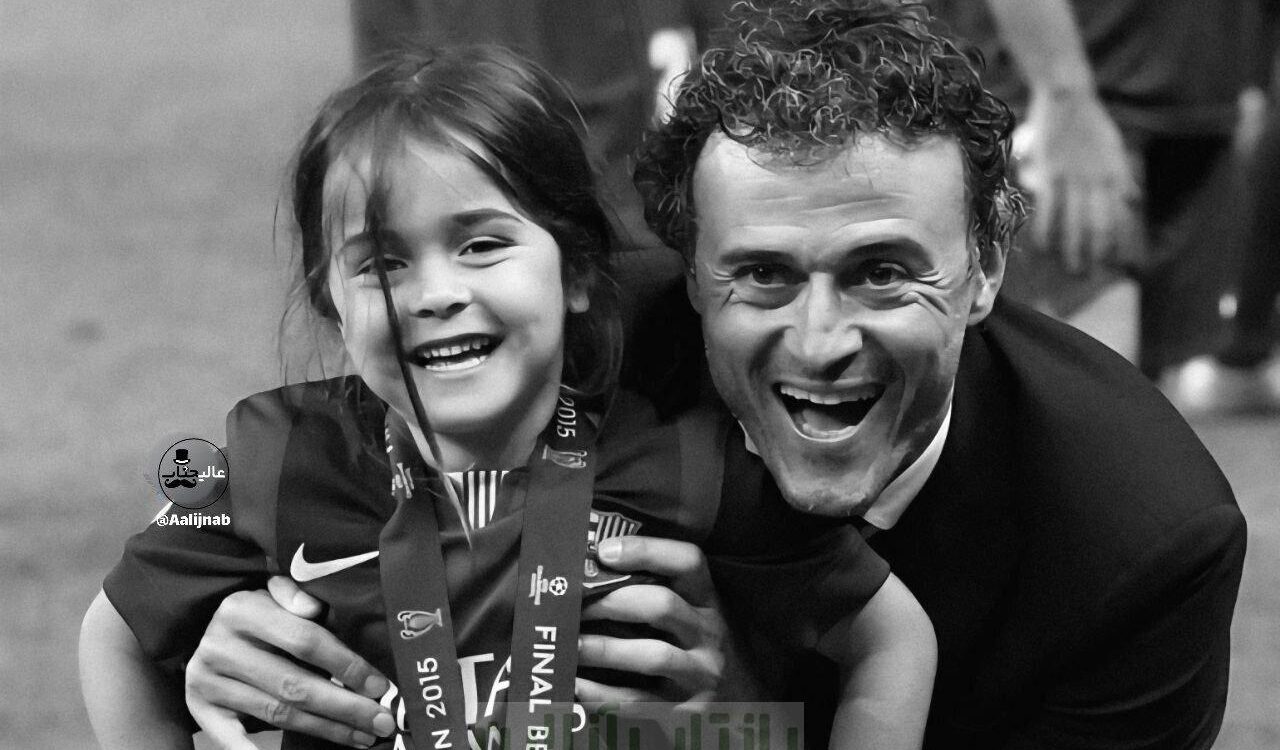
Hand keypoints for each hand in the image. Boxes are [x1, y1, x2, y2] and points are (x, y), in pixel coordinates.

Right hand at [185, 577, 396, 748]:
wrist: (210, 633)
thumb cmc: (260, 615)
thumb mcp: (275, 594)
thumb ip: (296, 596)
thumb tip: (314, 606)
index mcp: (242, 609)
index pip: (305, 641)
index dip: (346, 665)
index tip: (379, 686)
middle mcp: (220, 646)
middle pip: (294, 685)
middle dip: (344, 707)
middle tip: (380, 721)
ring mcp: (206, 681)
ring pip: (277, 714)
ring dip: (325, 729)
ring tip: (362, 736)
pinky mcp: (200, 708)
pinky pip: (231, 738)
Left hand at [575, 536, 726, 708]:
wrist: (743, 702)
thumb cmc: (701, 646)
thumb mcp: (695, 611)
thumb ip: (660, 588)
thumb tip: (595, 563)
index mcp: (708, 600)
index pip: (688, 561)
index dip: (646, 551)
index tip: (604, 551)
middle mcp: (710, 633)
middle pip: (662, 606)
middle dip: (612, 602)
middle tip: (575, 604)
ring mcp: (701, 674)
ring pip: (652, 656)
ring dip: (604, 650)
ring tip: (571, 646)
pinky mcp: (688, 712)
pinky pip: (640, 701)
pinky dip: (603, 694)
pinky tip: (577, 686)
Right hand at [1014, 89, 1146, 272]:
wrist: (1069, 96)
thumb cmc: (1090, 122)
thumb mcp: (1116, 147)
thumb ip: (1122, 175)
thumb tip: (1133, 198)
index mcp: (1117, 174)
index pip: (1122, 216)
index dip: (1120, 242)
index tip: (1117, 263)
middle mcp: (1099, 180)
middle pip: (1099, 225)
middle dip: (1095, 254)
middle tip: (1089, 276)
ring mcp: (1074, 178)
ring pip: (1075, 222)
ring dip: (1073, 250)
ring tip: (1070, 270)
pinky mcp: (1051, 173)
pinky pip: (1048, 209)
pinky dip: (1045, 231)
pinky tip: (1042, 248)